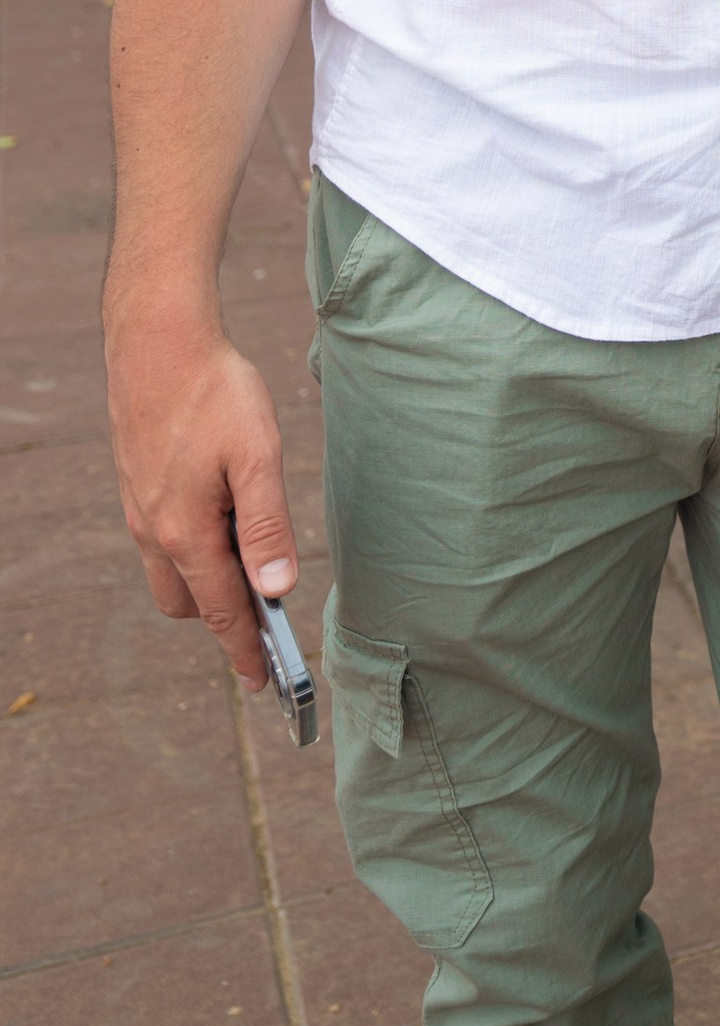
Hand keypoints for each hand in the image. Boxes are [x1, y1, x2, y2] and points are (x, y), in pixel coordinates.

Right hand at [105, 305, 297, 686]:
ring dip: (207, 576)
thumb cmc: (213, 392)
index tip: (265, 684)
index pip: (221, 612)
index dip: (245, 651)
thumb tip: (276, 588)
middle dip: (225, 614)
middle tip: (268, 606)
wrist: (155, 340)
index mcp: (185, 533)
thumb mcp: (257, 456)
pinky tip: (220, 510)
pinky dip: (192, 545)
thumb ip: (267, 525)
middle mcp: (153, 531)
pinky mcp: (136, 486)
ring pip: (170, 571)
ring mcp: (139, 509)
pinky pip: (161, 539)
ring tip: (250, 550)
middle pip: (189, 603)